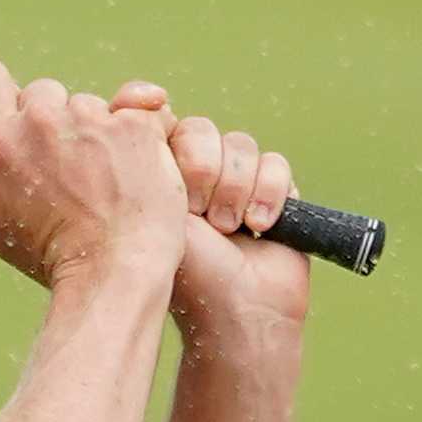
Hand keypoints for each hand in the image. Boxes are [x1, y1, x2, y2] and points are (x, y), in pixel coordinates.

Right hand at [0, 59, 188, 289]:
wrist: (114, 274)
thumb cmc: (52, 258)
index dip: (0, 95)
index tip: (12, 114)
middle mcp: (41, 121)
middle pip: (42, 93)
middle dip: (53, 122)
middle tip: (67, 169)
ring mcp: (91, 119)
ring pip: (89, 105)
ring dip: (96, 132)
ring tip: (106, 183)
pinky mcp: (136, 124)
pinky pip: (136, 111)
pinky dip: (139, 134)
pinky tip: (138, 170)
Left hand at [109, 81, 311, 349]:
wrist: (235, 312)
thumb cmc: (184, 273)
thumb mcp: (152, 213)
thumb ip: (145, 162)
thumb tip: (145, 109)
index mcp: (162, 175)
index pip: (168, 125)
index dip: (176, 147)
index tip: (177, 185)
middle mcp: (198, 175)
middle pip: (203, 130)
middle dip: (204, 172)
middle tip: (200, 214)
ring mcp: (237, 182)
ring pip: (241, 145)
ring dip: (237, 189)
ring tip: (229, 229)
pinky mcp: (275, 192)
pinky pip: (276, 163)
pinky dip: (269, 194)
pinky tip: (259, 228)